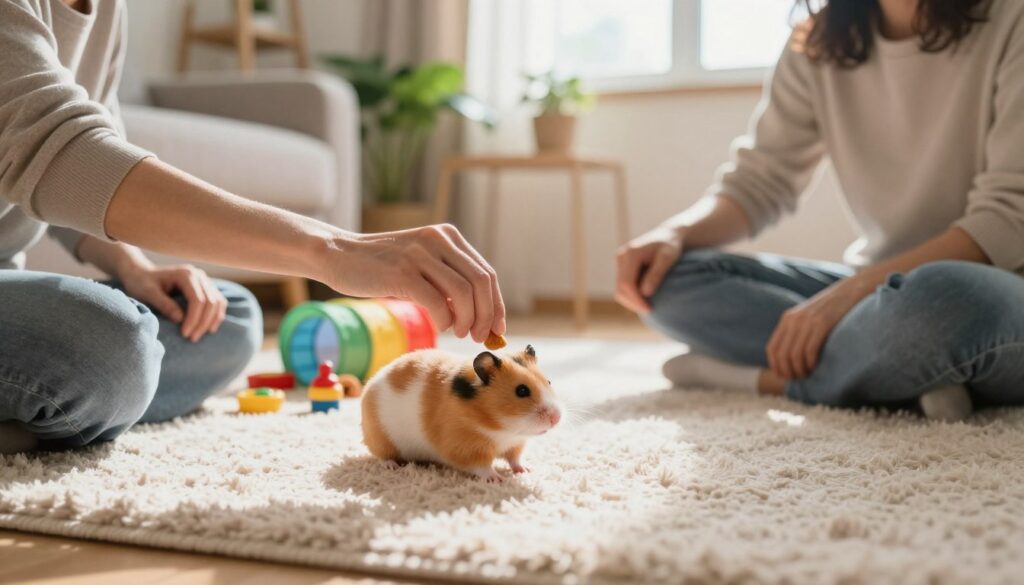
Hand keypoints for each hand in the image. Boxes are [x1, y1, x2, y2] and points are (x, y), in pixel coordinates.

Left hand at [121, 263, 226, 342]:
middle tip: (192, 339)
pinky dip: (216, 315)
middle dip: (203, 323)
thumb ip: (164, 304)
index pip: (198, 299)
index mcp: (185, 274)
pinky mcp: (206, 287)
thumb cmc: (142, 284)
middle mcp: (199, 275)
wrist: (142, 274)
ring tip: (200, 335)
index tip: (185, 334)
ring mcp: (204, 280)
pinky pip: (218, 302)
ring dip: (212, 321)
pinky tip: (209, 328)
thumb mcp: (148, 293)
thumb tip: (181, 319)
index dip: (194, 319)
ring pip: (218, 302)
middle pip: (210, 302)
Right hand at [321, 224, 504, 342]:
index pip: (486, 273)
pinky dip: (444, 319)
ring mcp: (420, 254)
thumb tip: (480, 316)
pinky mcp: (402, 272)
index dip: (496, 305)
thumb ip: (448, 281)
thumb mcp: (422, 264)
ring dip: (467, 320)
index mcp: (448, 236)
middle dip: (486, 316)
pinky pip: (437, 302)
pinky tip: (440, 326)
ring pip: (463, 293)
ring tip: (458, 332)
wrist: (338, 255)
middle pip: (481, 282)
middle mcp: (438, 240)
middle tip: (479, 337)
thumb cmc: (382, 267)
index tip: (497, 329)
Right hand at [615, 225, 685, 312]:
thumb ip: (656, 274)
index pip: (627, 283)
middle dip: (633, 302)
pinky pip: (623, 285)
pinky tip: (645, 298)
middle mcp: (621, 257)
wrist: (668, 235)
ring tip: (648, 306)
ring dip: (631, 300)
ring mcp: (620, 262)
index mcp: (630, 254)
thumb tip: (645, 293)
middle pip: (620, 288)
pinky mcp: (622, 266)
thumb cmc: (670, 245)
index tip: (649, 309)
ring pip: (619, 289)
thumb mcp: (668, 258)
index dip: (636, 299)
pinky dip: (632, 295)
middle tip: (649, 310)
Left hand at [766, 279, 868, 379]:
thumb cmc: (831, 308)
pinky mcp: (822, 324)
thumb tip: (789, 357)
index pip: (772, 348)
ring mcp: (807, 321)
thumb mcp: (808, 317)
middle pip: (782, 354)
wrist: (850, 290)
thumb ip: (797, 331)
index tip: (784, 377)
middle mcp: (794, 320)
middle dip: (789, 371)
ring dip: (800, 370)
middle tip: (798, 379)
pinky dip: (810, 363)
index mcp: (787, 319)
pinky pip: (810, 350)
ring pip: (795, 355)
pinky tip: (815, 366)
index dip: (776, 366)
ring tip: (807, 375)